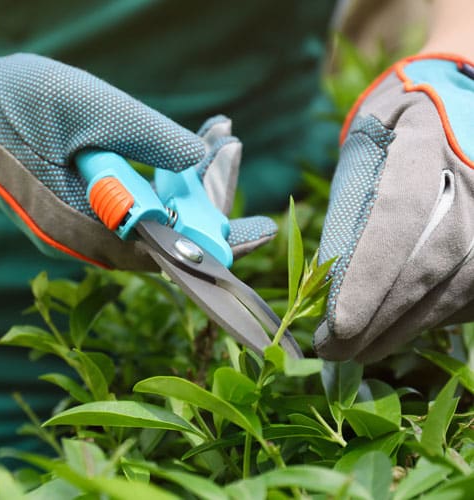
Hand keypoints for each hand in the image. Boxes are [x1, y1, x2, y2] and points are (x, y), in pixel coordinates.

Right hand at [0, 46, 275, 268]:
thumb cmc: (16, 107)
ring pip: (159, 214)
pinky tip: (188, 144)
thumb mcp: (91, 110)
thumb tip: (205, 156)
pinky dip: (166, 175)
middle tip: (233, 149)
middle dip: (211, 194)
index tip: (264, 232)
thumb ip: (152, 137)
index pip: (176, 250)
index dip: (223, 243)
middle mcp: (96, 240)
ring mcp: (91, 226)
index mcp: (94, 227)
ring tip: (219, 134)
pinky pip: (140, 201)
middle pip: (173, 231)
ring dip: (193, 177)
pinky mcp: (87, 209)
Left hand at [314, 53, 473, 361]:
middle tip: (334, 350)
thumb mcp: (364, 150)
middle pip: (429, 263)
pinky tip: (399, 329)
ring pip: (457, 287)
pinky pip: (471, 292)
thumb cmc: (399, 128)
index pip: (397, 215)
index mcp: (425, 140)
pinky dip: (433, 317)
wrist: (457, 105)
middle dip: (379, 319)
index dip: (369, 276)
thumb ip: (350, 209)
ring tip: (360, 351)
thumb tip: (332, 283)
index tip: (339, 325)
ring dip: (404, 329)